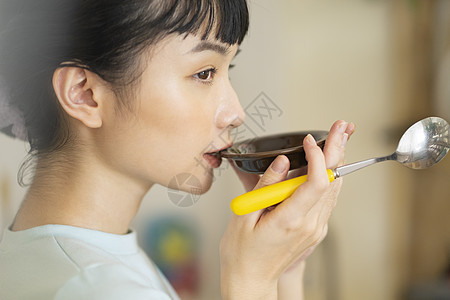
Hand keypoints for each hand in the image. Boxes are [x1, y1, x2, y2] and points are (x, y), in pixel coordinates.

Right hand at [220, 121, 354, 299]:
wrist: (251, 280)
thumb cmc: (242, 252)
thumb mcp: (245, 216)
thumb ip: (266, 187)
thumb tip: (282, 162)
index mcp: (290, 220)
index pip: (316, 182)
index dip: (318, 157)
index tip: (308, 141)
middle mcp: (309, 224)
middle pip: (332, 181)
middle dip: (338, 150)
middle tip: (342, 127)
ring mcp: (315, 228)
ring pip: (334, 189)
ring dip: (337, 161)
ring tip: (339, 137)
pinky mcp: (315, 230)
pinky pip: (328, 199)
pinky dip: (329, 178)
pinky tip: (328, 164)